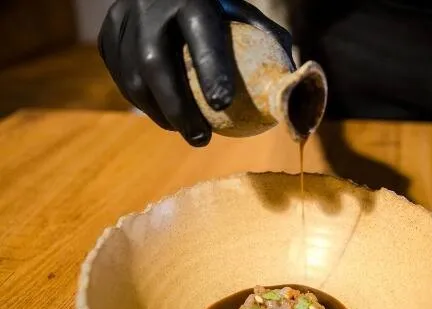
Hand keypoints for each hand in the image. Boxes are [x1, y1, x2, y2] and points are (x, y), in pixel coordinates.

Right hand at [98, 0, 292, 145]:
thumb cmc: (217, 4)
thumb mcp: (244, 11)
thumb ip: (269, 41)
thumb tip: (294, 84)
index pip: (202, 36)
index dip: (211, 70)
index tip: (224, 104)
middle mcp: (151, 5)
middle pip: (154, 63)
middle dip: (177, 108)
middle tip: (201, 139)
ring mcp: (122, 17)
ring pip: (131, 75)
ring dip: (156, 112)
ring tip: (182, 130)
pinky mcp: (106, 32)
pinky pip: (119, 74)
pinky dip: (139, 99)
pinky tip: (161, 113)